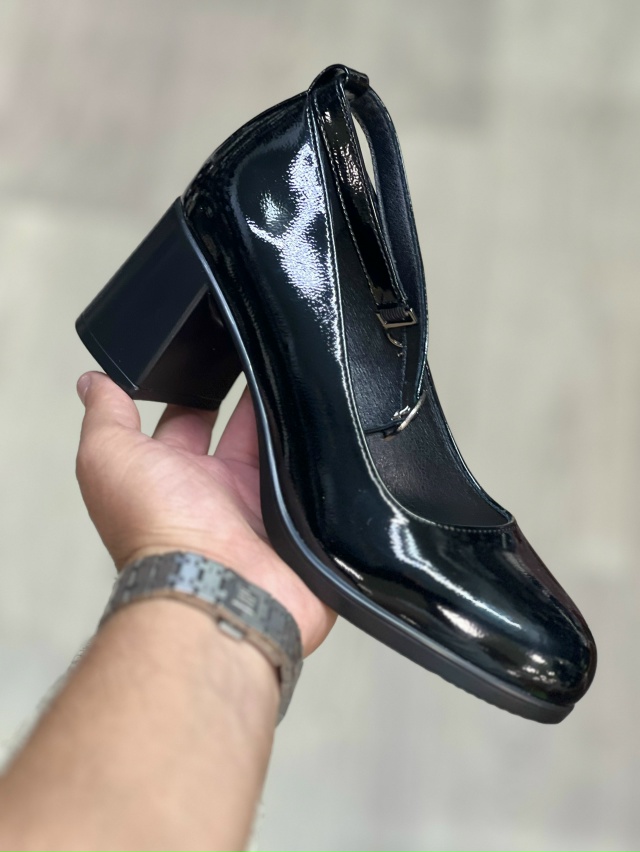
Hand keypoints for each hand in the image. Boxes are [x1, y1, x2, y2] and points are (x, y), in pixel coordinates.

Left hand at [76, 371, 335, 654]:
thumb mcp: (110, 459)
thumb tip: (93, 382)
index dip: (198, 386)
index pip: (188, 418)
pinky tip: (332, 428)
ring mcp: (259, 508)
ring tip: (305, 380)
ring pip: (280, 452)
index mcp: (172, 473)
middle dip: (252, 398)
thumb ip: (105, 418)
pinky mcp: (296, 524)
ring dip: (288, 422)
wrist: (217, 588)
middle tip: (270, 360)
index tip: (213, 351)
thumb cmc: (158, 530)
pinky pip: (313, 483)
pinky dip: (320, 459)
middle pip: (240, 431)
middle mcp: (216, 491)